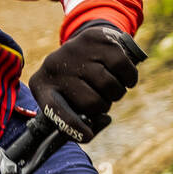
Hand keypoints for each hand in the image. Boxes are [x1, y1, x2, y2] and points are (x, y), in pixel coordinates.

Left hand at [28, 22, 146, 142]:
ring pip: (109, 84)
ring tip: (111, 87)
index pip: (54, 109)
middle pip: (91, 101)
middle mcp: (54, 65)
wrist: (84, 47)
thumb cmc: (77, 85)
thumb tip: (103, 120)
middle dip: (103, 105)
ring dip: (117, 92)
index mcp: (42, 86)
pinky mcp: (95, 38)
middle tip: (103, 98)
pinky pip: (122, 65)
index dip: (72, 126)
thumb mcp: (68, 101)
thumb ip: (83, 120)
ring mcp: (74, 50)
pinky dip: (130, 77)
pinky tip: (125, 77)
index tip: (88, 135)